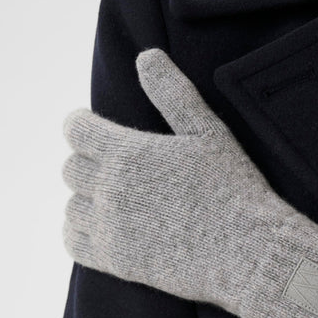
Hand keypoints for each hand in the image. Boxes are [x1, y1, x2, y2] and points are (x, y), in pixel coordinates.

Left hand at [62, 47, 317, 317]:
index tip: (93, 130)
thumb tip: (146, 56)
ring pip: (72, 206)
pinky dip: (79, 232)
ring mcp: (110, 227)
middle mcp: (110, 188)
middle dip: (89, 163)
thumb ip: (172, 94)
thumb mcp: (208, 132)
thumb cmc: (233, 189)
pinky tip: (101, 228)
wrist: (247, 251)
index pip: (76, 129)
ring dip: (87, 200)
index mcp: (128, 152)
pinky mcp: (115, 261)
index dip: (83, 126)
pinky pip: (72, 242)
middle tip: (116, 169)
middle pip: (71, 168)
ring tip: (115, 201)